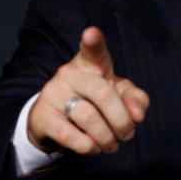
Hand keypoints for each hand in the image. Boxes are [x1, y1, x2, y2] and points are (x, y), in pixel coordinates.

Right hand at [28, 27, 149, 155]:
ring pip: (89, 118)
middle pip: (104, 94)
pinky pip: (71, 136)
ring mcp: (53, 93)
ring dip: (107, 137)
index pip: (93, 51)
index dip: (93, 42)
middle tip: (127, 134)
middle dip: (122, 121)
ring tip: (111, 144)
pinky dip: (89, 146)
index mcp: (91, 64)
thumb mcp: (119, 97)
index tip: (91, 33)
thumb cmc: (94, 103)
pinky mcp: (43, 116)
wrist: (55, 122)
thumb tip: (137, 115)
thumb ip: (136, 100)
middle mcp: (70, 73)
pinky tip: (93, 146)